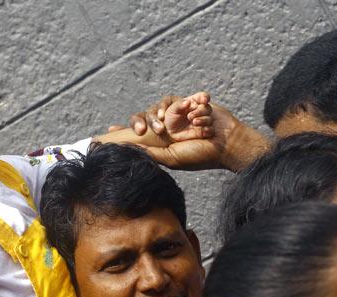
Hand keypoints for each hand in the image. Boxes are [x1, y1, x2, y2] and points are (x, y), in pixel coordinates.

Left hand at [127, 96, 268, 171]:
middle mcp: (170, 124)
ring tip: (193, 122)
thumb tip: (129, 149)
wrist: (227, 145)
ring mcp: (183, 113)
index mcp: (162, 138)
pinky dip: (199, 107)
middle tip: (160, 126)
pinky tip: (205, 118)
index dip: (126, 127)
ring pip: (170, 103)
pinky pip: (190, 98)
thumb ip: (151, 153)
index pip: (140, 128)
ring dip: (181, 113)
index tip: (109, 127)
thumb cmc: (201, 155)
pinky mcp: (196, 103)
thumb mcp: (173, 158)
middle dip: (151, 117)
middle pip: (150, 111)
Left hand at [162, 91, 212, 141]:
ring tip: (194, 122)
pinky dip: (208, 130)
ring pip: (209, 119)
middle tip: (190, 116)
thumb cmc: (170, 118)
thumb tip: (188, 102)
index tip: (204, 100)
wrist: (169, 132)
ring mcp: (203, 121)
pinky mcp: (204, 132)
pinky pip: (210, 130)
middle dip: (200, 111)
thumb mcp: (172, 109)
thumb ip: (178, 105)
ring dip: (203, 120)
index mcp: (194, 102)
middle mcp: (200, 111)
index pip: (203, 97)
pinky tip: (204, 131)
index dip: (204, 97)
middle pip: (207, 108)